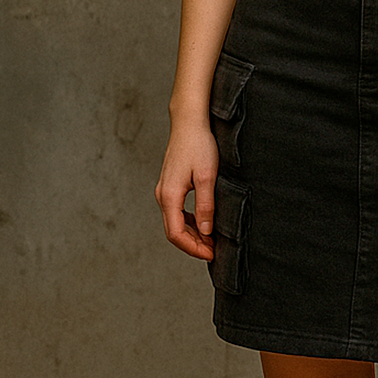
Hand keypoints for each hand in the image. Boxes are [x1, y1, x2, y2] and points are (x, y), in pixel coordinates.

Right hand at [155, 122, 219, 259]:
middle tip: (214, 251)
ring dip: (192, 234)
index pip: (176, 234)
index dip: (193, 248)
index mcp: (170, 196)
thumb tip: (207, 231)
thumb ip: (206, 205)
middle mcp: (163, 195)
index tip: (211, 254)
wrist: (189, 122)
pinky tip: (204, 223)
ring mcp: (165, 190)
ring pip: (175, 222)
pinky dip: (189, 222)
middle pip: (174, 231)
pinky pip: (176, 211)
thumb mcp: (208, 176)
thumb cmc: (199, 145)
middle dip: (193, 244)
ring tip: (212, 240)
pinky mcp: (170, 185)